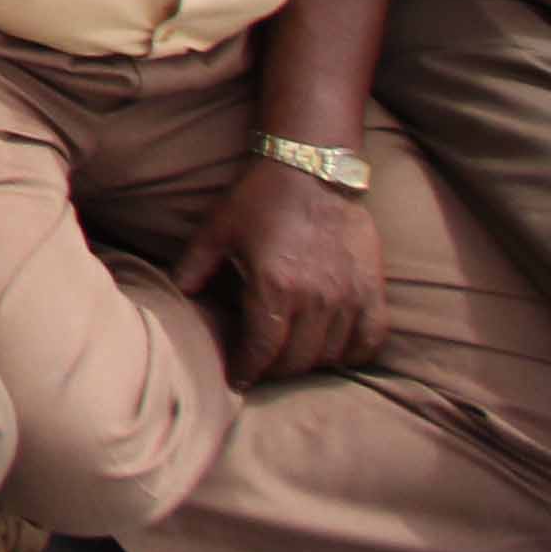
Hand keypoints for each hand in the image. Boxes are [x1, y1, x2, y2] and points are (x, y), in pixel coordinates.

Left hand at [176, 151, 388, 383]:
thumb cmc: (259, 200)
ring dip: (311, 363)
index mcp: (274, 286)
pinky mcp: (373, 289)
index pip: (263, 349)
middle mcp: (316, 297)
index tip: (238, 380)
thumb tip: (176, 298)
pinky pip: (371, 340)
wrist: (312, 170)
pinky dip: (353, 353)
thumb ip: (193, 268)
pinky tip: (335, 351)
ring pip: (332, 354)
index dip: (248, 370)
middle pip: (297, 359)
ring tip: (292, 357)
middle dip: (275, 370)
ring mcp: (349, 295)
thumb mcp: (216, 231)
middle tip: (262, 368)